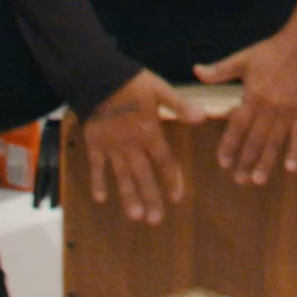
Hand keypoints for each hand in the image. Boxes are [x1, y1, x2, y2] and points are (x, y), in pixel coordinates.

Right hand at [82, 70, 194, 222]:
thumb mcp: (159, 89)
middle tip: (155, 220)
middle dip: (150, 198)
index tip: (176, 198)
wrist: (98, 76)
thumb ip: (179, 106)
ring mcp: (111, 146)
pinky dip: (97, 181)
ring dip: (128, 196)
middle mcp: (131, 144)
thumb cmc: (132, 82)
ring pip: (121, 175)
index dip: (171, 180)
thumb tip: (202, 117)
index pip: (164, 161)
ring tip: (135, 215)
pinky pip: (96, 166)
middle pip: (143, 175)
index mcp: (149, 132)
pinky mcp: (94, 143)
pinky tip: (100, 199)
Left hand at [193, 30, 296, 185]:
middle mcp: (269, 108)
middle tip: (239, 180)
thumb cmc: (271, 52)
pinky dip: (295, 152)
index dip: (229, 146)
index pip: (237, 127)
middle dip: (245, 161)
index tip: (223, 163)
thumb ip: (220, 70)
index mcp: (252, 97)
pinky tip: (290, 168)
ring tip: (257, 180)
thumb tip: (196, 71)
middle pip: (255, 140)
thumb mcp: (243, 58)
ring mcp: (288, 112)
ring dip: (266, 163)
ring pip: (275, 142)